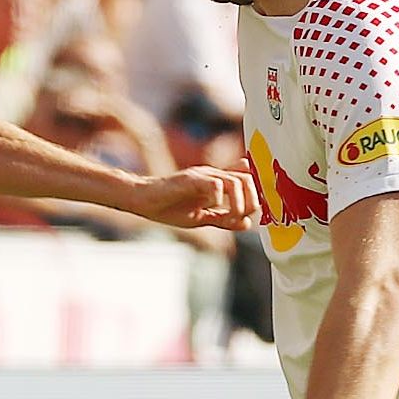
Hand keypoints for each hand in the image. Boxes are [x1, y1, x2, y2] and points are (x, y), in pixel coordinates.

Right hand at [131, 163, 259, 230]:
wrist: (143, 201)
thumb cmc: (167, 208)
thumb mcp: (201, 218)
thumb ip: (223, 219)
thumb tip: (246, 223)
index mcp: (216, 182)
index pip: (247, 178)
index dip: (255, 195)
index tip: (251, 213)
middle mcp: (212, 175)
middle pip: (247, 178)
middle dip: (252, 199)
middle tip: (244, 215)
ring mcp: (202, 176)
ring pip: (235, 181)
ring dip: (238, 203)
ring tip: (232, 216)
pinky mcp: (191, 179)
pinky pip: (215, 185)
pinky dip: (219, 200)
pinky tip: (210, 209)